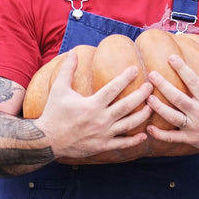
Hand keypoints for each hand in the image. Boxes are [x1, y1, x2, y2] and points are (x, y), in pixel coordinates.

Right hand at [35, 48, 152, 159]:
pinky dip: (133, 141)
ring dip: (142, 116)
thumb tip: (73, 52)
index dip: (126, 78)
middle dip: (141, 95)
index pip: (113, 88)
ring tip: (151, 107)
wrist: (47, 140)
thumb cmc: (53, 113)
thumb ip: (68, 70)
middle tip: (150, 86)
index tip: (135, 69)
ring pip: (128, 125)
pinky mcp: (101, 146)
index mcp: (92, 104)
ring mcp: (102, 134)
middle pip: (126, 106)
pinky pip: (121, 144)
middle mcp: (100, 119)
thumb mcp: (59, 89)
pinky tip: (143, 136)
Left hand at [145, 53, 198, 152]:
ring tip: (147, 98)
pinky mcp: (191, 139)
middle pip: (179, 98)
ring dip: (159, 108)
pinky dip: (161, 135)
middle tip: (151, 74)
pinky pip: (173, 138)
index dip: (182, 68)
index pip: (193, 81)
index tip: (170, 57)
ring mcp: (195, 128)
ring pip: (173, 117)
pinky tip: (149, 128)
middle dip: (164, 86)